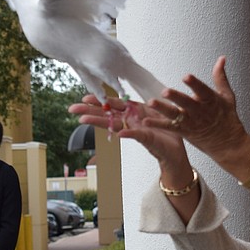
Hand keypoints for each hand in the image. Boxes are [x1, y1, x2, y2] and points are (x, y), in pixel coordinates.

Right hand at [69, 94, 189, 169]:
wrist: (176, 151)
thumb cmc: (166, 132)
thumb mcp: (153, 114)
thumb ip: (140, 108)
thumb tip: (128, 99)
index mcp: (133, 112)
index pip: (112, 104)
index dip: (98, 101)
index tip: (84, 98)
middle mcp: (131, 121)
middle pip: (107, 114)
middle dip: (90, 111)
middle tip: (72, 109)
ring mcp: (136, 130)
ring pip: (115, 124)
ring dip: (99, 121)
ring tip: (83, 120)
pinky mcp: (147, 138)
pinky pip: (136, 134)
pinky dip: (128, 134)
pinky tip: (118, 133)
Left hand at [143, 56, 249, 165]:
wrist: (228, 143)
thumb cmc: (227, 117)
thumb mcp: (227, 95)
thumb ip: (220, 77)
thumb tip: (221, 59)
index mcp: (211, 101)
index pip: (203, 90)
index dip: (194, 84)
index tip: (186, 77)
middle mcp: (200, 112)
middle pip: (187, 103)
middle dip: (176, 97)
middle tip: (165, 91)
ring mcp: (191, 122)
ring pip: (175, 115)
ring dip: (162, 109)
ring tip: (151, 103)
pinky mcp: (185, 131)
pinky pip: (169, 127)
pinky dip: (158, 124)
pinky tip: (146, 121)